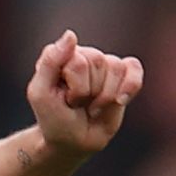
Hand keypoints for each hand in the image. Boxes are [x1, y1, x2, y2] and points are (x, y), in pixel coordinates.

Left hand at [26, 30, 143, 160]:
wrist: (73, 141)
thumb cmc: (53, 119)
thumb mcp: (41, 94)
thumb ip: (50, 62)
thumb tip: (71, 34)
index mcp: (60, 55)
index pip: (77, 60)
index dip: (74, 86)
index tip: (62, 99)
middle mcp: (83, 55)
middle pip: (97, 62)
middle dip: (87, 92)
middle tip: (76, 104)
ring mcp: (103, 65)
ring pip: (116, 68)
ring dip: (104, 97)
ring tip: (91, 107)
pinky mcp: (123, 76)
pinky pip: (134, 68)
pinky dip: (130, 86)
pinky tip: (120, 100)